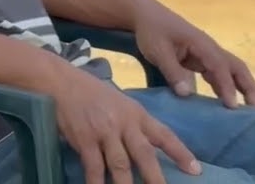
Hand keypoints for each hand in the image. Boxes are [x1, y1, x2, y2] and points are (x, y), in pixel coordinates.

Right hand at [51, 65, 200, 183]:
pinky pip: (94, 167)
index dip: (180, 153)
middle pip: (144, 155)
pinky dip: (97, 182)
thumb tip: (146, 146)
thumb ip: (132, 123)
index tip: (195, 170)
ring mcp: (103, 132)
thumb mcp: (118, 102)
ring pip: (121, 165)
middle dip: (156, 178)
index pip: (163, 135)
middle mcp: (123, 123)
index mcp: (136, 113)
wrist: (59, 81)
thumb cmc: (89, 92)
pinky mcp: (84, 139)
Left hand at [132, 0, 254, 108]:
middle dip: (248, 87)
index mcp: (202, 44)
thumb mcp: (157, 51)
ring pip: (231, 71)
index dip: (227, 86)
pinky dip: (226, 87)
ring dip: (241, 89)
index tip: (232, 106)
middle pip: (237, 67)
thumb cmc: (152, 31)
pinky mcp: (201, 60)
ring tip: (248, 113)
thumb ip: (172, 71)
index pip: (219, 67)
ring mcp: (207, 54)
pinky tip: (226, 103)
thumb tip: (187, 94)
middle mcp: (210, 49)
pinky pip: (218, 74)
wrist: (147, 16)